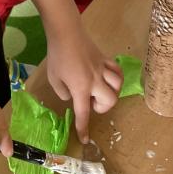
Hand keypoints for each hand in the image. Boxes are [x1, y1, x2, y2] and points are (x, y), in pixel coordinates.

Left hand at [46, 27, 122, 142]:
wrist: (66, 33)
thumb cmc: (57, 56)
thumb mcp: (54, 79)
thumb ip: (63, 92)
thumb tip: (72, 97)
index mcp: (80, 88)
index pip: (84, 113)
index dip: (84, 128)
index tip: (85, 140)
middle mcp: (95, 81)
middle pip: (109, 101)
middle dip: (102, 107)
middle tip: (91, 102)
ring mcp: (103, 69)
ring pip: (118, 86)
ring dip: (111, 93)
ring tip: (100, 91)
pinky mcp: (106, 60)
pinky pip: (118, 72)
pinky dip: (117, 79)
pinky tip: (108, 79)